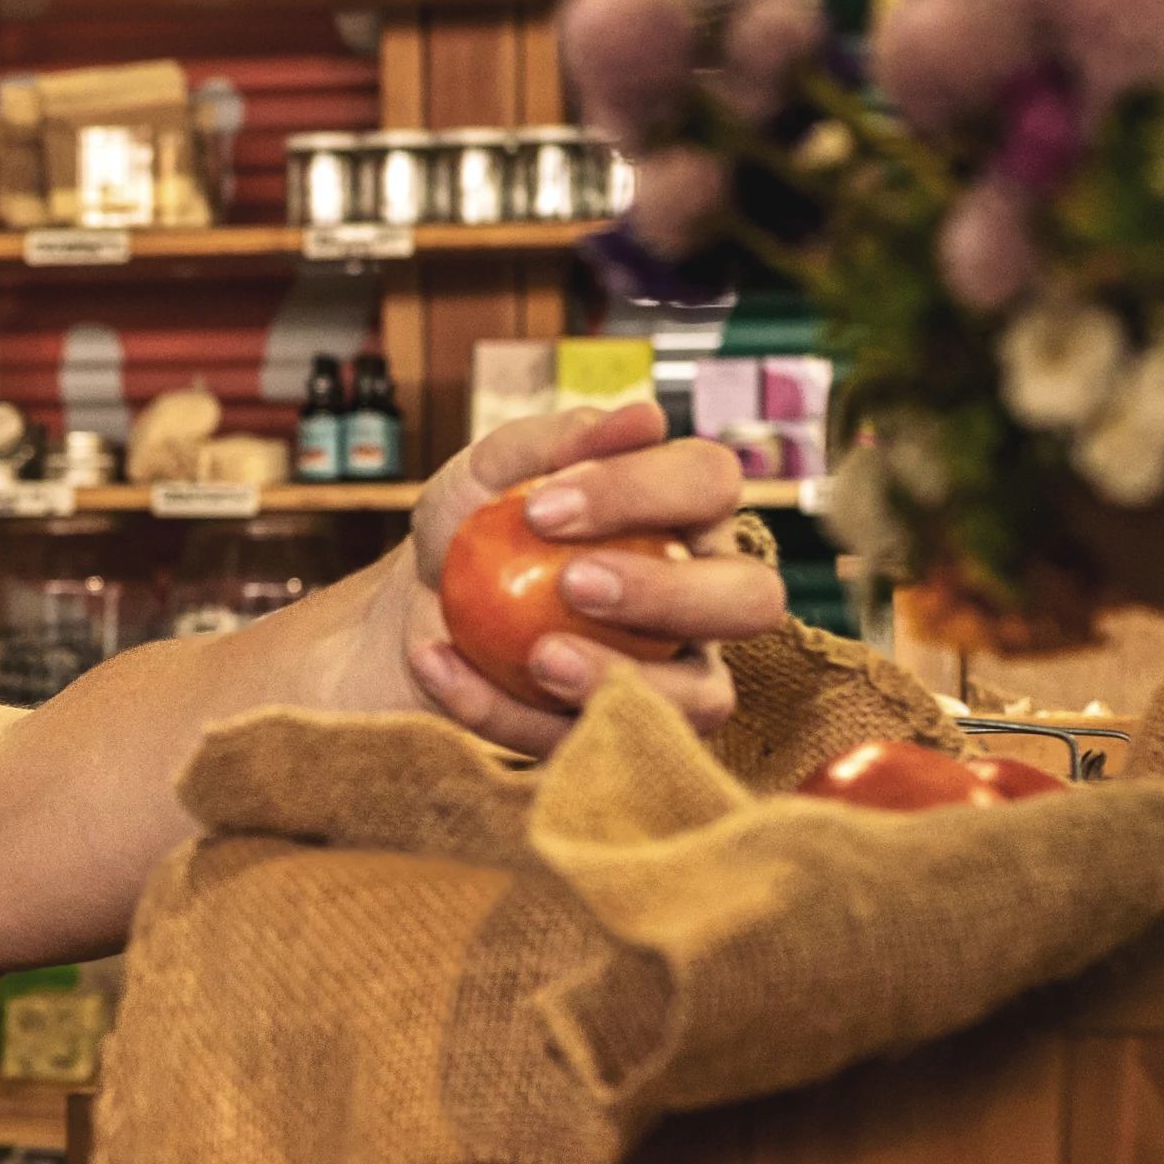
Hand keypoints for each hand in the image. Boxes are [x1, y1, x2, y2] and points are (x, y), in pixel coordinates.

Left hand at [390, 399, 784, 757]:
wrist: (411, 616)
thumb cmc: (474, 533)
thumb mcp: (489, 472)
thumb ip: (555, 441)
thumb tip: (642, 418)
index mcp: (686, 515)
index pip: (710, 484)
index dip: (641, 490)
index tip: (542, 506)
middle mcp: (704, 598)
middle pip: (751, 598)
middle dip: (669, 594)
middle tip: (573, 583)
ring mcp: (676, 680)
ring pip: (704, 698)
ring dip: (621, 678)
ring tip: (536, 656)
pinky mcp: (622, 741)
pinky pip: (594, 745)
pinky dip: (507, 713)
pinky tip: (438, 667)